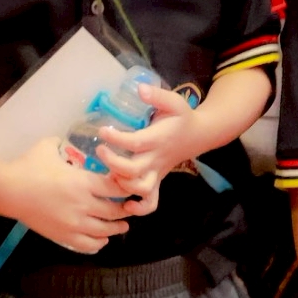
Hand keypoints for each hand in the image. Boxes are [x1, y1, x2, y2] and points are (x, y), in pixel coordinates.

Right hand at [3, 138, 133, 253]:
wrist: (8, 191)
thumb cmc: (28, 166)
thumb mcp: (48, 147)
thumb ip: (62, 143)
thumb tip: (66, 139)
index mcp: (83, 182)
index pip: (118, 188)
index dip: (128, 187)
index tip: (130, 186)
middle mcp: (83, 205)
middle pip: (116, 211)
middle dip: (125, 210)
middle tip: (129, 207)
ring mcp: (74, 224)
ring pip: (105, 231)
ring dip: (117, 228)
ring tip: (122, 226)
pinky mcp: (63, 236)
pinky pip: (88, 245)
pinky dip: (99, 243)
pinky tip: (102, 239)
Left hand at [94, 85, 202, 207]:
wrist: (198, 135)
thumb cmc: (182, 117)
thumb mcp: (174, 101)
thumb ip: (157, 95)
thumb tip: (139, 89)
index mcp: (158, 139)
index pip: (135, 142)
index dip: (117, 139)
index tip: (103, 130)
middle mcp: (156, 159)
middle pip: (133, 170)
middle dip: (113, 164)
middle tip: (100, 151)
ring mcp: (157, 173)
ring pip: (140, 188)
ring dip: (122, 185)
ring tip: (108, 174)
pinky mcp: (158, 181)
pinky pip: (152, 202)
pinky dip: (140, 208)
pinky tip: (126, 205)